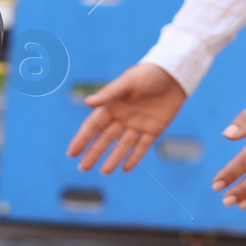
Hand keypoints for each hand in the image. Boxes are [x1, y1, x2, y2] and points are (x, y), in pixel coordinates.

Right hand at [67, 63, 186, 173]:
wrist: (174, 73)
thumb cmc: (148, 74)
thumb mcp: (128, 82)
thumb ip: (108, 94)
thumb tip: (87, 103)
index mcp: (112, 105)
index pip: (93, 125)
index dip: (82, 139)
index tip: (72, 153)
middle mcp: (122, 116)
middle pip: (105, 139)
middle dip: (93, 153)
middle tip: (83, 168)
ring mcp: (138, 124)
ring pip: (122, 145)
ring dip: (112, 158)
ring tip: (103, 172)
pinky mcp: (154, 129)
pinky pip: (142, 146)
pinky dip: (134, 158)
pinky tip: (125, 169)